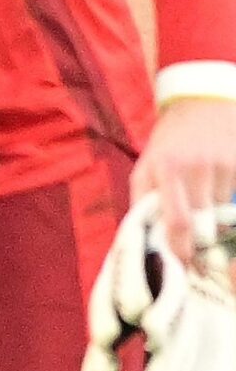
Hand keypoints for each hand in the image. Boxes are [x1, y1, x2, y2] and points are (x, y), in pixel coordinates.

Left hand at [134, 97, 235, 261]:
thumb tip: (143, 241)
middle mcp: (195, 167)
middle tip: (197, 258)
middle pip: (203, 223)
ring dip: (213, 222)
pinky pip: (234, 199)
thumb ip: (142, 203)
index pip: (177, 221)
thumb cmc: (169, 145)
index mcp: (164, 169)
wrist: (201, 105)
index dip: (181, 249)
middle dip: (199, 243)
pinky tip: (217, 195)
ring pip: (221, 214)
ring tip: (205, 214)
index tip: (182, 265)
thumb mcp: (145, 167)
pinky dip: (226, 205)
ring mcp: (222, 164)